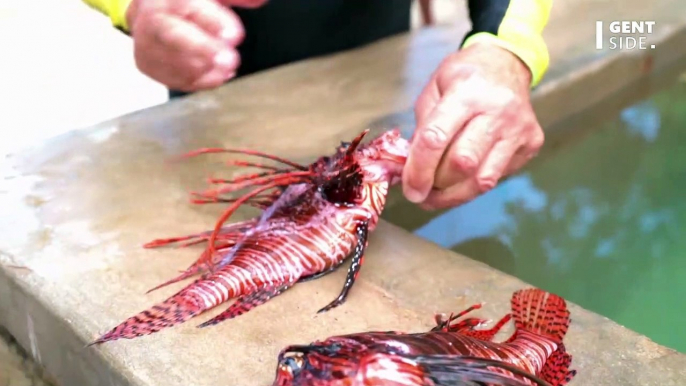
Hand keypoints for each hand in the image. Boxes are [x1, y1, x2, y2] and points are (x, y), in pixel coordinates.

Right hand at [125, 0, 266, 91]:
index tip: (235, 36)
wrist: (152, 11)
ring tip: (228, 68)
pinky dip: (200, 81)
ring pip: (174, 61)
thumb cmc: (187, 3)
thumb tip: (260, 0)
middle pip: (173, 35)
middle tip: (230, 61)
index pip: (187, 5)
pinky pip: (173, 78)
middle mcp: (151, 16)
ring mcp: (145, 42)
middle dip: (203, 49)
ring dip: (206, 69)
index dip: (212, 22)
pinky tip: (217, 75)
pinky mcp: (147, 64)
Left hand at [402, 42, 544, 209]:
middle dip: (436, 185)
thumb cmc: (462, 77)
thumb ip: (422, 128)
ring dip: (454, 195)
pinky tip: (462, 179)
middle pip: (462, 164)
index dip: (418, 169)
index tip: (409, 190)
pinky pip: (498, 177)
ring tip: (437, 196)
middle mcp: (497, 111)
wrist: (506, 63)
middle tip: (421, 191)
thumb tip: (411, 170)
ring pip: (483, 180)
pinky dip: (473, 186)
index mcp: (466, 92)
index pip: (436, 138)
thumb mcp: (433, 90)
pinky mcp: (531, 144)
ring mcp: (518, 129)